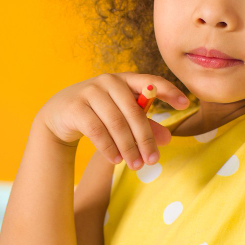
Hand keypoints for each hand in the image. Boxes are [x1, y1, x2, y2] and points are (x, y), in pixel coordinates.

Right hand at [38, 73, 190, 169]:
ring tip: (135, 165)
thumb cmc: (97, 113)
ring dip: (128, 147)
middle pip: (134, 112)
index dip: (169, 91)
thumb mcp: (121, 116)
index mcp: (124, 80)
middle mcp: (108, 81)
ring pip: (116, 124)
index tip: (186, 105)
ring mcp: (90, 92)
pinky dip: (109, 148)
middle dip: (145, 139)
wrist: (58, 115)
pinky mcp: (76, 107)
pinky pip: (97, 131)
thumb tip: (168, 139)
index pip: (150, 81)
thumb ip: (144, 125)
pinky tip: (116, 159)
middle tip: (153, 160)